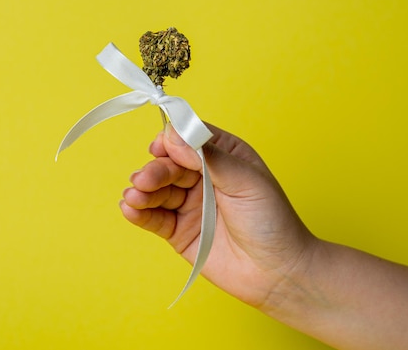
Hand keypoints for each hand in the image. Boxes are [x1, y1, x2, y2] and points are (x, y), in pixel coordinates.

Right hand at [120, 123, 316, 308]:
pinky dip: (139, 213)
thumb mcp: (245, 180)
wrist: (278, 273)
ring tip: (133, 198)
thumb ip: (209, 156)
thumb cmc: (271, 221)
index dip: (171, 141)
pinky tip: (130, 210)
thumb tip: (174, 134)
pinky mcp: (179, 231)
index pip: (189, 139)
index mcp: (223, 156)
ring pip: (157, 191)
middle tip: (143, 181)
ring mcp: (190, 204)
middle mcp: (204, 177)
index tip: (159, 148)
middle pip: (169, 165)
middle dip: (154, 171)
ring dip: (141, 192)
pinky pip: (154, 218)